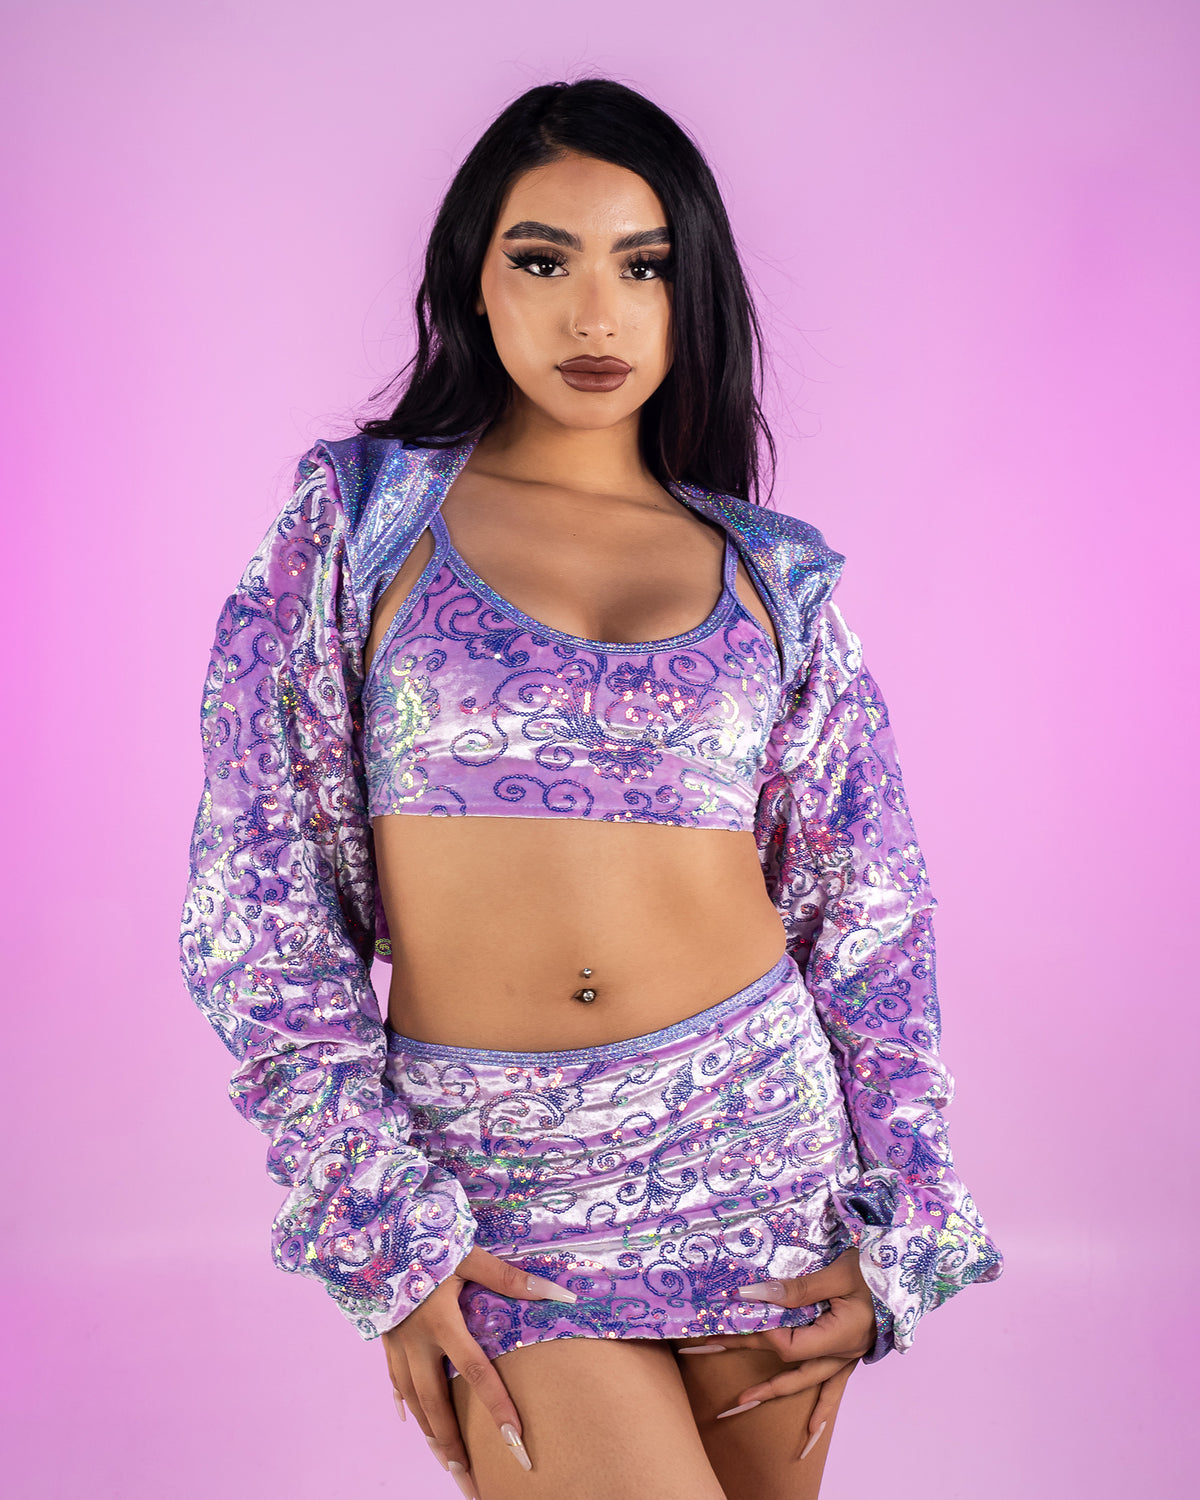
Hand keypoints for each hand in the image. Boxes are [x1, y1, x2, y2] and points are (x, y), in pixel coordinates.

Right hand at [382, 1246, 575, 1491]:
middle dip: (452, 1444)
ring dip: (430, 1434)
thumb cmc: (424, 1241)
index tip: (515, 1440)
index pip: (474, 1373)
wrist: (369, 1232)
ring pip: (413, 1401)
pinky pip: (394, 1381)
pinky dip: (406, 1404)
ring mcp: (396, 1343)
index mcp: (440, 1323)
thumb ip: (509, 1277)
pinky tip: (412, 1420)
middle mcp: (416, 1342)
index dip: (496, 1407)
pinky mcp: (385, 1338)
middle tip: (468, 1479)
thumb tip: (558, 1293)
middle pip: (435, 1405)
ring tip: (447, 1462)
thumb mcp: (468, 1255)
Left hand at [679, 1249, 876, 1457]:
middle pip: (785, 1365)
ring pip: (804, 1382)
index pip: (786, 1343)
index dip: (756, 1333)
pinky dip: (822, 1411)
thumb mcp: (838, 1273)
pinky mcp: (850, 1354)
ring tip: (739, 1403)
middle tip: (702, 1356)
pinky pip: (834, 1390)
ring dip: (771, 1391)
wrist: (914, 1271)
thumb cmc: (879, 1267)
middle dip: (744, 1361)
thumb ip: (797, 1288)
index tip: (729, 1316)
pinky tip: (810, 1436)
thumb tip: (754, 1295)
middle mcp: (840, 1353)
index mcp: (837, 1335)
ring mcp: (846, 1357)